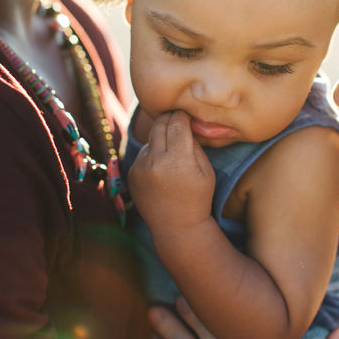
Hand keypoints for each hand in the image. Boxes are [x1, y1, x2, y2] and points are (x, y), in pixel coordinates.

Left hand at [128, 111, 214, 234]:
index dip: (182, 115)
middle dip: (169, 118)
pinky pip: (143, 153)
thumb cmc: (197, 197)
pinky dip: (152, 154)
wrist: (175, 225)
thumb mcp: (206, 171)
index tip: (186, 113)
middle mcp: (155, 161)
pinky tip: (161, 168)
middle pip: (159, 124)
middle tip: (177, 118)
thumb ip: (195, 145)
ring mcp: (140, 167)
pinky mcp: (131, 172)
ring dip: (160, 138)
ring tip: (172, 152)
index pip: (177, 123)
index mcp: (178, 160)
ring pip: (151, 138)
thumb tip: (185, 124)